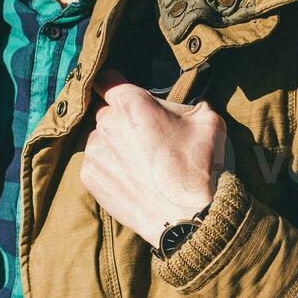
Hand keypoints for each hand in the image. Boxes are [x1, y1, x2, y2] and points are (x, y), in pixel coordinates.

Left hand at [79, 69, 226, 248]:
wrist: (190, 218)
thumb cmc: (200, 167)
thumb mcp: (208, 120)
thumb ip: (187, 103)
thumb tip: (182, 107)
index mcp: (133, 104)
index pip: (106, 79)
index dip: (115, 84)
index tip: (123, 92)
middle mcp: (107, 124)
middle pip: (106, 111)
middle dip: (122, 119)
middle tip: (146, 136)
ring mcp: (96, 152)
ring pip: (100, 138)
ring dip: (115, 144)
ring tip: (140, 162)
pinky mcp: (90, 178)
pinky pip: (96, 162)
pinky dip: (109, 167)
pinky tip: (132, 177)